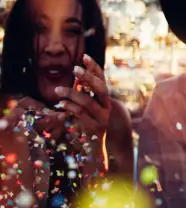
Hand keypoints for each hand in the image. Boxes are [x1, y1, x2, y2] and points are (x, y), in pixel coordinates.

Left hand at [53, 54, 110, 168]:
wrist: (93, 151)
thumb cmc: (86, 126)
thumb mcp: (84, 107)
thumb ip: (82, 93)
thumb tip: (77, 77)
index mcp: (104, 99)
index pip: (102, 79)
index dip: (94, 67)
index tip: (85, 56)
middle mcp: (106, 107)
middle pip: (100, 88)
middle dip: (88, 77)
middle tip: (74, 69)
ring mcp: (102, 118)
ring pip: (89, 101)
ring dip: (72, 94)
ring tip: (57, 90)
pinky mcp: (95, 128)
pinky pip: (82, 114)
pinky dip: (70, 108)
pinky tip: (61, 104)